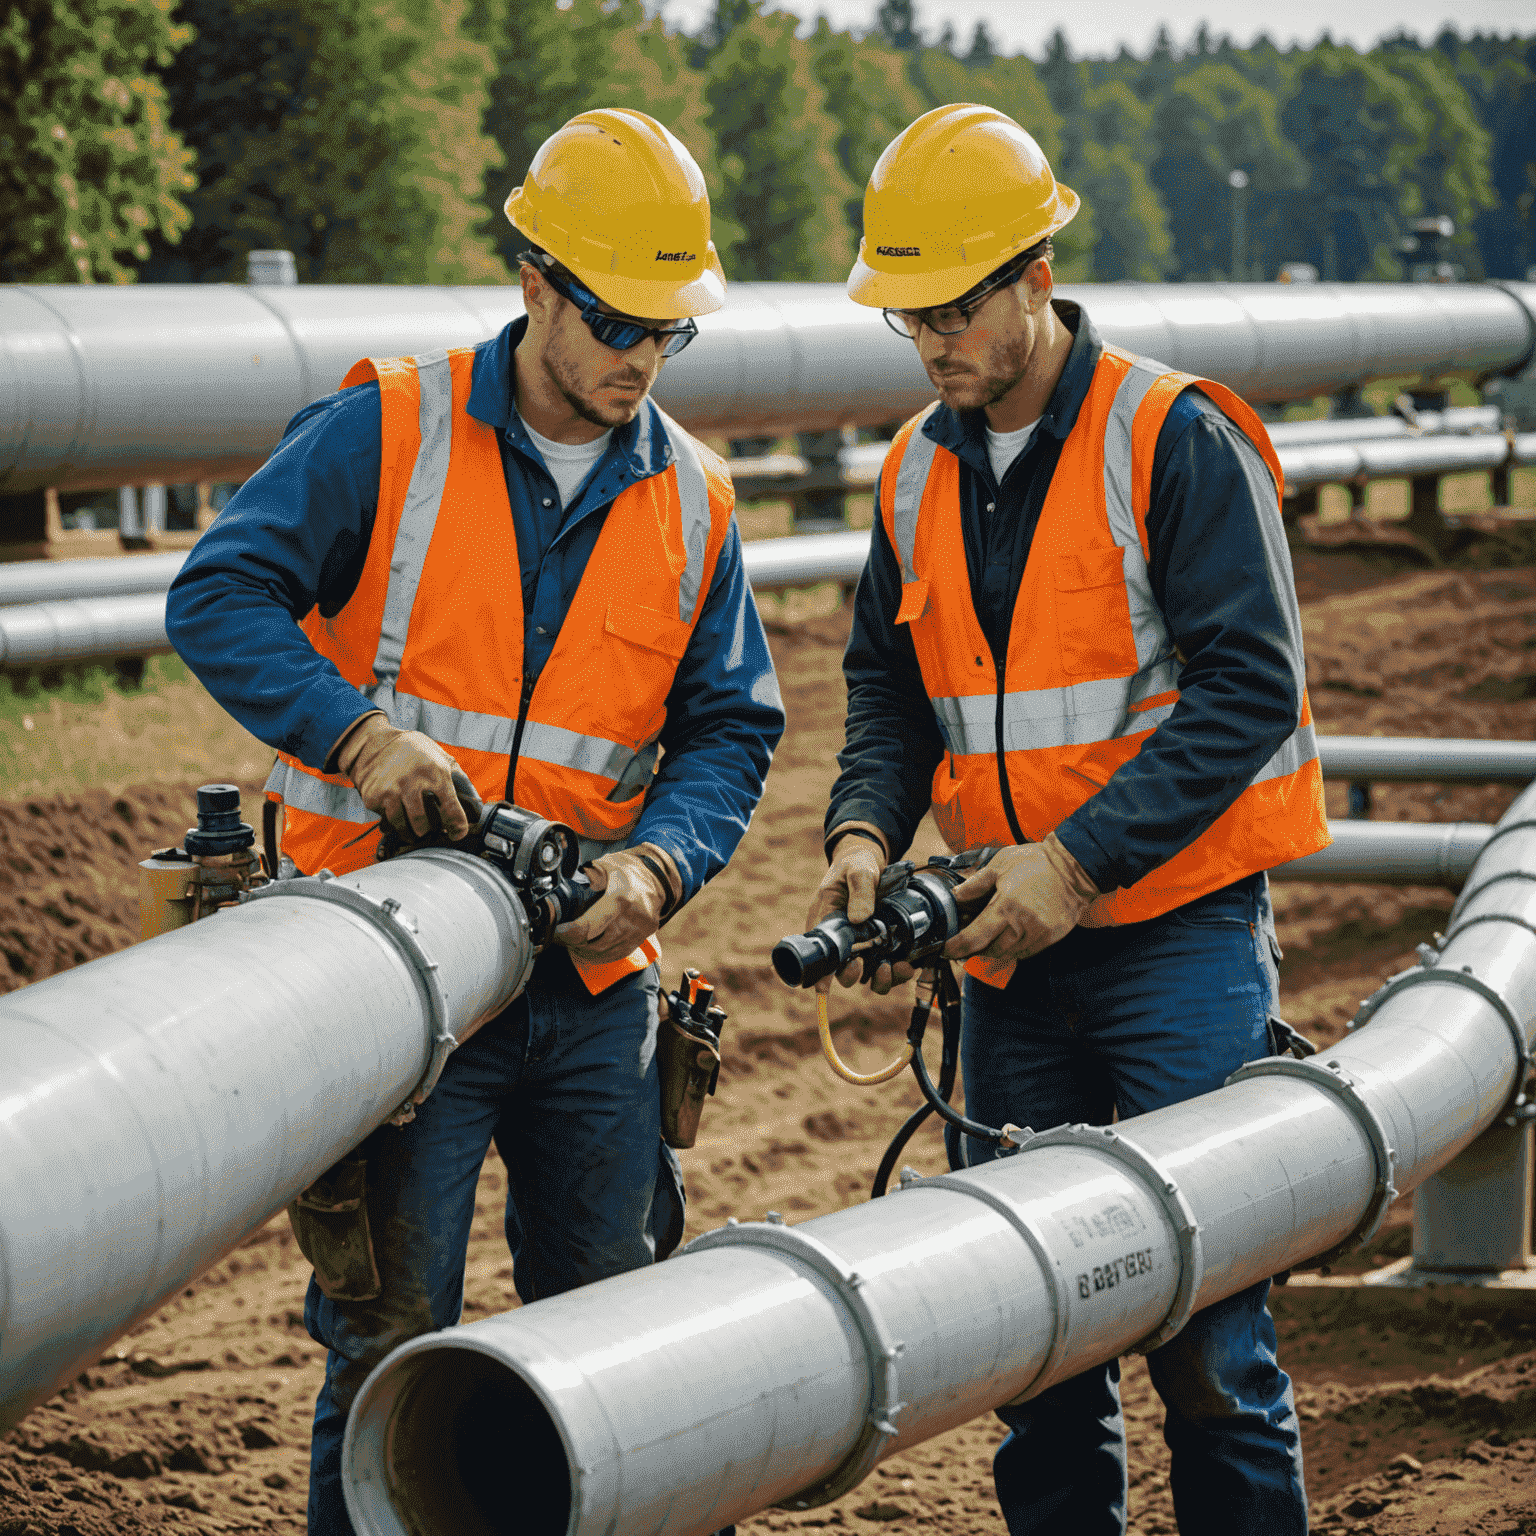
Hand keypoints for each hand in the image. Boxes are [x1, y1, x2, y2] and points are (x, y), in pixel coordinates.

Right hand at [335, 712, 481, 840]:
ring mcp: (391, 790)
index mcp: (435, 772)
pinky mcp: (373, 796)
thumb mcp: (443, 758)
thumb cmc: (416, 752)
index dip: (457, 827)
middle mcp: (413, 781)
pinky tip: (396, 816)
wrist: (377, 743)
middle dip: (428, 831)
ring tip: (414, 832)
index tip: (457, 834)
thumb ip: (460, 780)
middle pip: (423, 823)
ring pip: (402, 825)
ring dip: (409, 832)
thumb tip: (476, 805)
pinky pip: (385, 819)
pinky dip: (391, 822)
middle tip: (429, 831)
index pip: (450, 808)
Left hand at [555, 844, 677, 963]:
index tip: (557, 931)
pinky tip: (588, 950)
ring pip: (605, 951)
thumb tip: (566, 886)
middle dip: (574, 943)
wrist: (657, 876)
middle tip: (560, 937)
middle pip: (596, 943)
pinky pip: (617, 953)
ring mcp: (639, 930)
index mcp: (621, 898)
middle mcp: (632, 918)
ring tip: (572, 943)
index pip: (589, 926)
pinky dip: (600, 955)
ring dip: (585, 951)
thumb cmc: (629, 869)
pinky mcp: (642, 937)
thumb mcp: (606, 865)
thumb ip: (587, 877)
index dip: (569, 933)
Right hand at [805, 830, 908, 993]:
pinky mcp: (880, 944)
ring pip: (867, 974)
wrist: (869, 861)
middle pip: (842, 970)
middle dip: (853, 976)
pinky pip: (887, 965)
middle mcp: (843, 939)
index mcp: (827, 922)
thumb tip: (859, 918)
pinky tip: (907, 965)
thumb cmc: (855, 865)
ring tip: (893, 969)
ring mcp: (862, 943)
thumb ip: (860, 892)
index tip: (824, 988)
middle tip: (869, 967)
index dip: (820, 975)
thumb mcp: (858, 872)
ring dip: (879, 979)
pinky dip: (897, 970)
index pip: (820, 954)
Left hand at [942, 832, 1097, 965]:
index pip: (975, 937)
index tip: (946, 950)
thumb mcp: (1001, 864)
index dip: (957, 947)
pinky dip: (1013, 948)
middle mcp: (1022, 924)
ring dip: (994, 949)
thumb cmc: (1037, 862)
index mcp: (1006, 906)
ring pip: (1008, 953)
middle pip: (990, 950)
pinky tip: (1008, 937)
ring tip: (986, 939)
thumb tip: (957, 895)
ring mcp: (1038, 934)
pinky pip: (1026, 952)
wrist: (1074, 867)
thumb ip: (977, 883)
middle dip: (974, 950)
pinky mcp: (1051, 938)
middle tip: (965, 944)